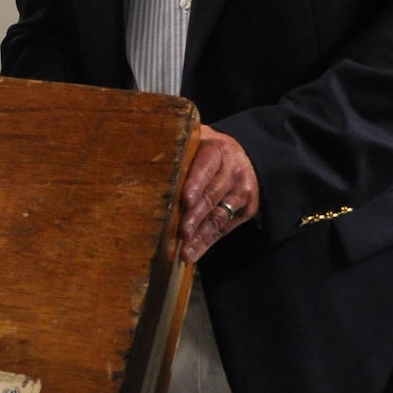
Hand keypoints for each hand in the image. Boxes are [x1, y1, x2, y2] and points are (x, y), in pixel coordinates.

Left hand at [180, 128, 259, 263]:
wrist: (247, 160)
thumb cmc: (209, 151)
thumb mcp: (199, 139)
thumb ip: (181, 145)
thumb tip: (145, 149)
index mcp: (218, 151)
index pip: (205, 167)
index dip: (195, 183)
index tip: (185, 198)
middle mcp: (233, 172)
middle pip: (212, 196)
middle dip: (195, 216)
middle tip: (182, 231)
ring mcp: (241, 193)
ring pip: (218, 217)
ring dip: (200, 236)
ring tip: (184, 252)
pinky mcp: (245, 211)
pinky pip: (222, 230)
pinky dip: (205, 243)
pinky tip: (191, 254)